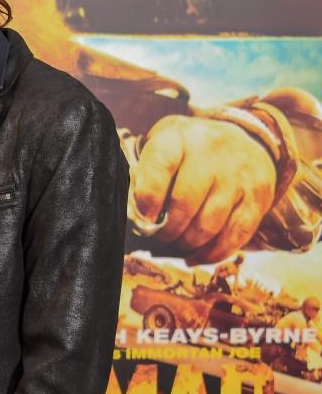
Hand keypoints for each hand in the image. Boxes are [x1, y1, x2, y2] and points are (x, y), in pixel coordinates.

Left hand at [133, 115, 275, 263]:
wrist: (244, 138)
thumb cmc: (190, 150)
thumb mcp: (163, 145)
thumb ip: (145, 173)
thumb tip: (135, 215)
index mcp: (179, 137)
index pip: (160, 165)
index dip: (148, 196)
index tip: (143, 217)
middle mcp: (212, 153)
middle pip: (185, 202)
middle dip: (166, 229)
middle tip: (158, 236)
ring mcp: (238, 176)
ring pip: (209, 224)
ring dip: (187, 242)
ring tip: (175, 243)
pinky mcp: (259, 198)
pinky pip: (235, 236)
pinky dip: (211, 253)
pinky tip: (194, 255)